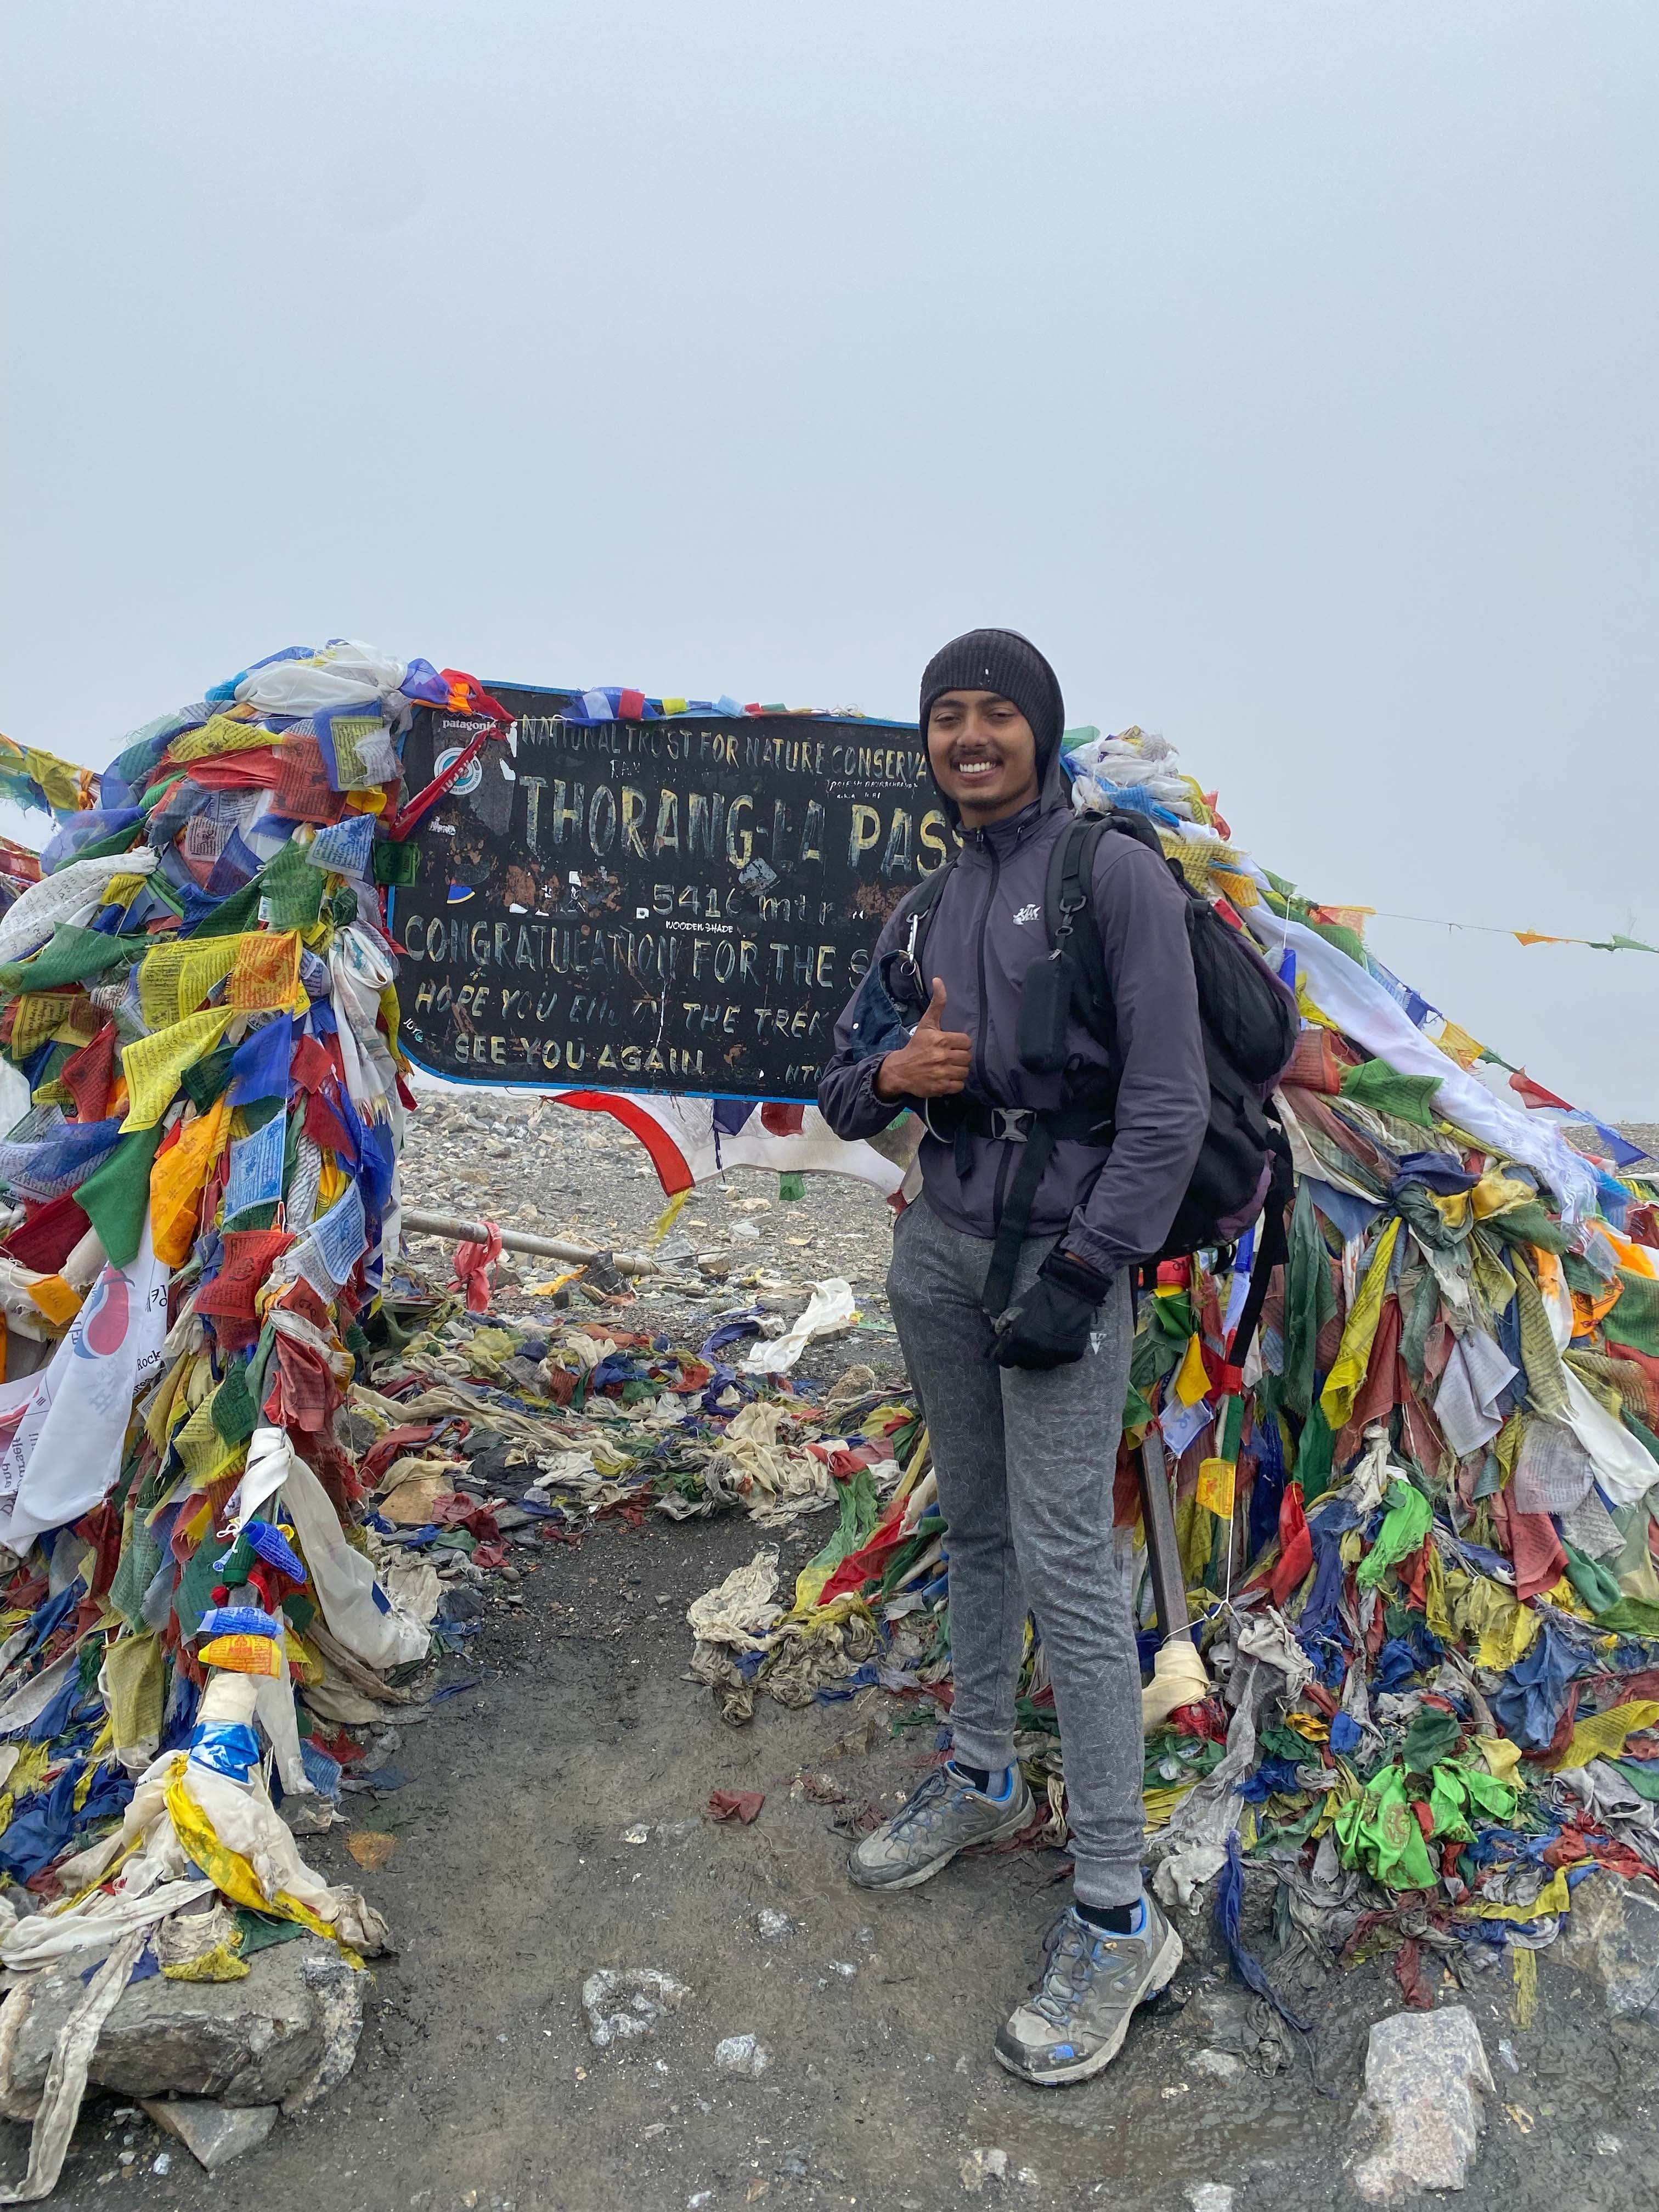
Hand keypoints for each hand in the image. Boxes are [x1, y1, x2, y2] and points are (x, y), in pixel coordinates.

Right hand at [874, 976, 971, 1100]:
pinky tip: (945, 1077)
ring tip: (948, 1067)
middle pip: (967, 1057)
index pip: (966, 1042)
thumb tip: (938, 980)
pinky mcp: (941, 1087)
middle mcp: (943, 1056)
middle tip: (949, 1057)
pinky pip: (960, 1086)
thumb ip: (937, 1003)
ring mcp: (942, 1073)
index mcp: (941, 1039)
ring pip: (965, 1072)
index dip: (960, 1044)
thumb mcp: (926, 1024)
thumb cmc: (916, 1046)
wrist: (899, 1070)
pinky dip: (954, 1083)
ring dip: (958, 1070)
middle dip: (959, 1057)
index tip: (951, 1045)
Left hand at [990, 1250, 1111, 1370]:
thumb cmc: (1043, 1296)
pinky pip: (1059, 1358)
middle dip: (1021, 1354)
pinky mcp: (1072, 1355)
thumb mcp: (1017, 1307)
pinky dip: (1057, 1351)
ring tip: (1043, 1339)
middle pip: (1024, 1363)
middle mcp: (1038, 1351)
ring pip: (1042, 1364)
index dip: (1004, 1354)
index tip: (1006, 1350)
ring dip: (1039, 1355)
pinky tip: (1058, 1338)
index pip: (1005, 1359)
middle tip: (1025, 1342)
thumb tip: (998, 1334)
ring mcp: (1056, 1354)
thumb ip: (1006, 1325)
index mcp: (1021, 1339)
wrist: (1072, 1290)